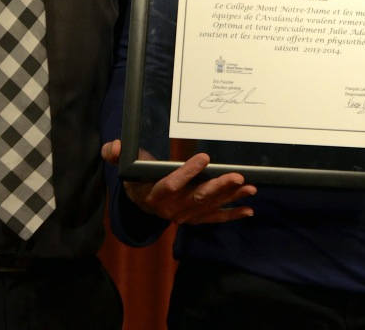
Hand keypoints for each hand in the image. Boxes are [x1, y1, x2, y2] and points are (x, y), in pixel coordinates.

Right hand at [101, 141, 255, 224]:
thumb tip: (114, 146)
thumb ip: (118, 156)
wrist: (143, 203)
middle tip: (238, 176)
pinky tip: (249, 209)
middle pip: (197, 198)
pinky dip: (232, 214)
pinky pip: (215, 217)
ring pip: (210, 206)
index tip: (204, 157)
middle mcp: (171, 209)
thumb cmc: (139, 178)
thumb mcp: (127, 167)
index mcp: (154, 195)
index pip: (171, 184)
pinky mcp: (196, 217)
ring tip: (250, 188)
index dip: (187, 172)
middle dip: (218, 187)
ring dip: (231, 197)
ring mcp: (186, 215)